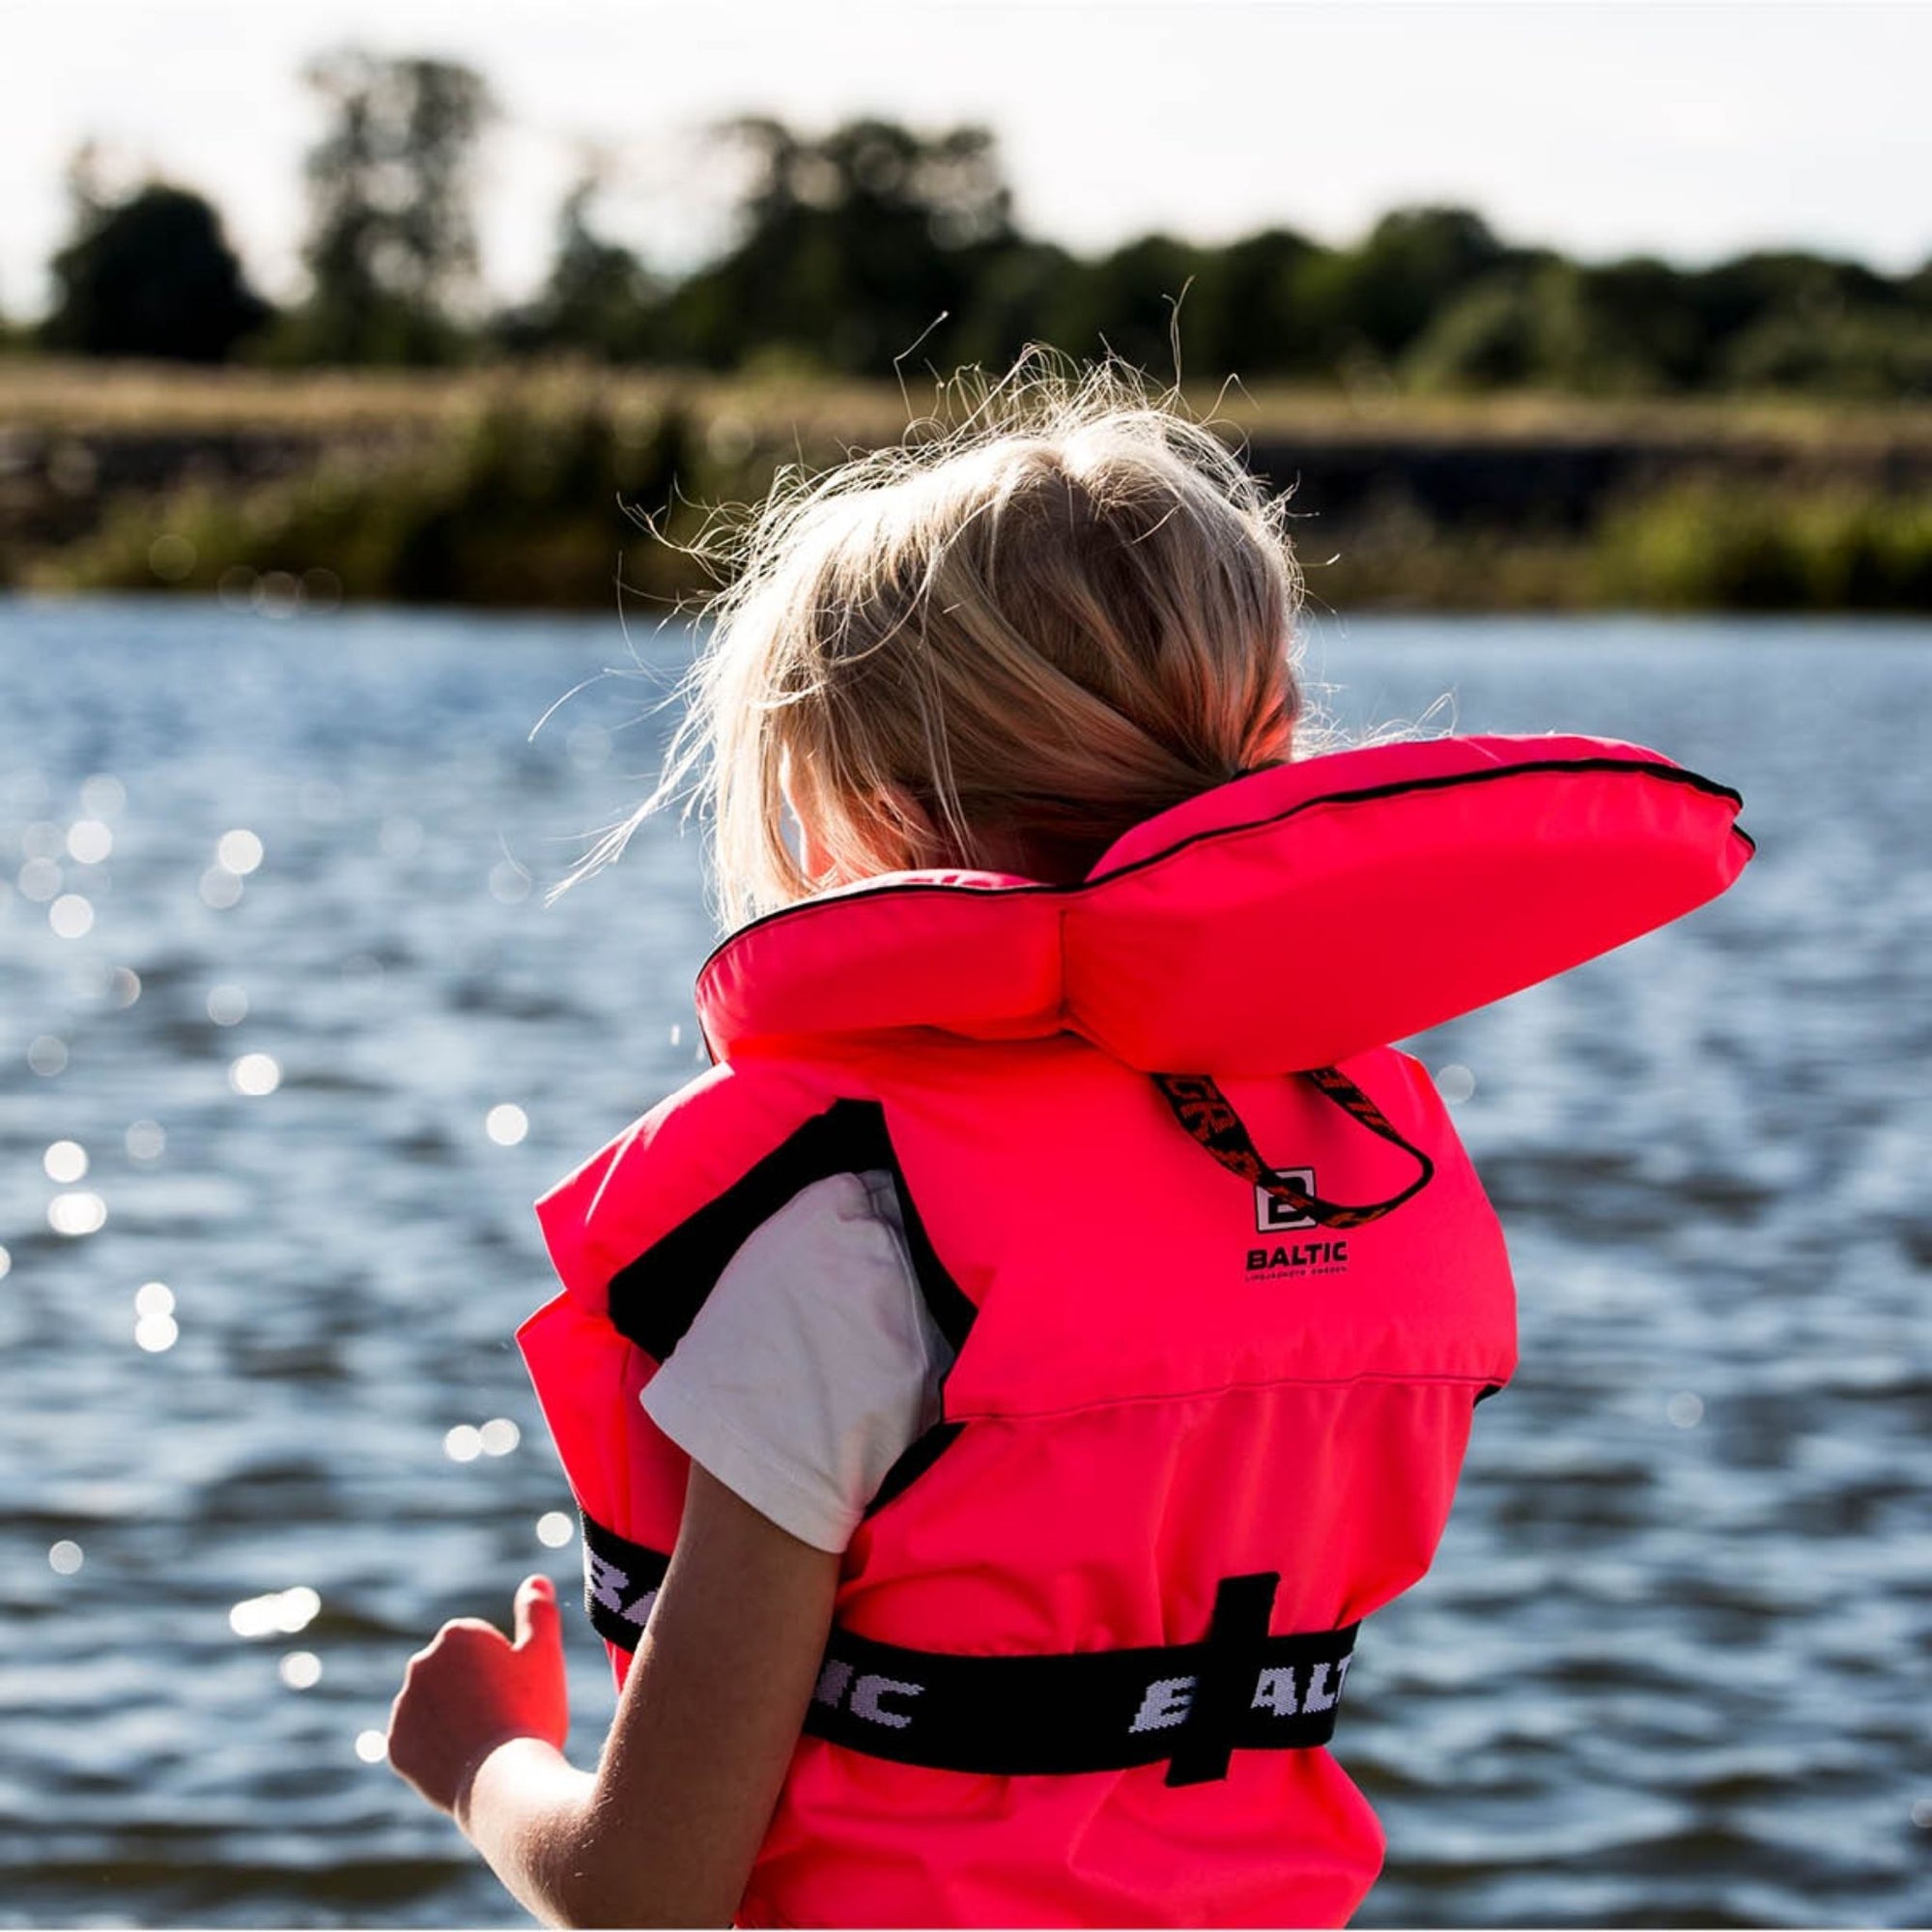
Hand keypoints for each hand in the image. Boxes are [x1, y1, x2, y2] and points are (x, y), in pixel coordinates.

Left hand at [387, 1574, 570, 1819]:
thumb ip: (538, 1612)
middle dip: (473, 1688)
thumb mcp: (544, 1655)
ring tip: (485, 1744)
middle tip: (505, 1717)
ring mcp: (404, 1708)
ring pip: (434, 1706)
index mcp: (455, 1635)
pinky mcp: (396, 1747)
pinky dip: (436, 1747)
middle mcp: (420, 1664)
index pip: (479, 1645)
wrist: (504, 1785)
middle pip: (453, 1672)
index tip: (518, 1692)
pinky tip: (463, 1760)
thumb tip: (534, 1580)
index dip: (505, 1669)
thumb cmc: (530, 1713)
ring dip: (452, 1716)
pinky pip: (418, 1740)